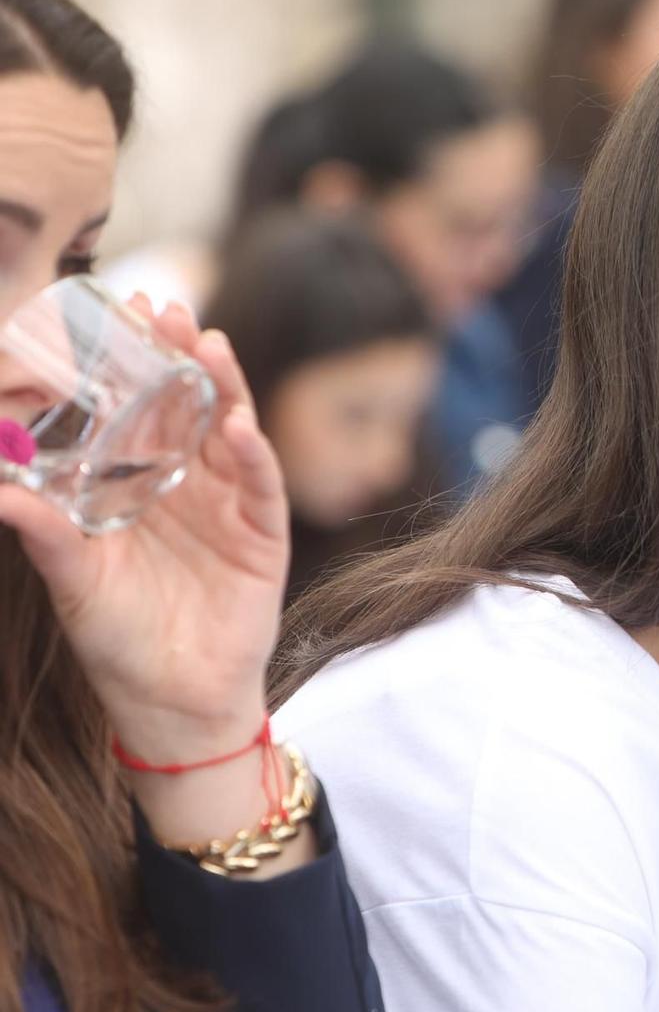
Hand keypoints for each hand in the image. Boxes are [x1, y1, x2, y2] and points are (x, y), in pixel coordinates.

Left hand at [0, 298, 288, 761]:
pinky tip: (237, 426)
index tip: (125, 312)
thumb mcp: (72, 579)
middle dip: (183, 356)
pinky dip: (252, 455)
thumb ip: (44, 532)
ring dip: (224, 387)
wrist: (172, 703)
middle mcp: (193, 488)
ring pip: (232, 432)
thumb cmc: (119, 640)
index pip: (148, 410)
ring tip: (208, 344)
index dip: (142, 362)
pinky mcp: (262, 538)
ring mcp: (232, 508)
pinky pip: (260, 487)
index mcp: (147, 487)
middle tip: (167, 307)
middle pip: (193, 407)